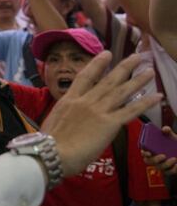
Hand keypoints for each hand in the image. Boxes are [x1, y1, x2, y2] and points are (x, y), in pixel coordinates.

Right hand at [41, 52, 161, 176]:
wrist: (52, 152)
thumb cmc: (47, 142)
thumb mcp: (53, 121)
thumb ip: (65, 115)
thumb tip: (69, 118)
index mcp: (69, 100)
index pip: (85, 77)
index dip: (97, 64)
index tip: (107, 53)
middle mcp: (86, 101)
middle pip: (108, 80)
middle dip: (124, 67)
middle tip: (137, 57)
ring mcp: (98, 111)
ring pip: (122, 92)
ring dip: (138, 80)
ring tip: (150, 71)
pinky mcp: (109, 124)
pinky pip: (131, 111)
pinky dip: (145, 103)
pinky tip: (156, 96)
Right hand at [142, 126, 176, 174]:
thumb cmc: (174, 144)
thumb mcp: (172, 137)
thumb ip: (168, 131)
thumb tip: (165, 129)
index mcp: (151, 149)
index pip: (143, 152)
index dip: (144, 153)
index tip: (149, 152)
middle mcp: (153, 158)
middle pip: (148, 161)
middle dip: (155, 159)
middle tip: (163, 155)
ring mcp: (160, 165)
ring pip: (159, 167)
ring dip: (166, 164)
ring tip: (174, 158)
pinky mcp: (167, 170)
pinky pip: (168, 172)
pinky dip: (173, 169)